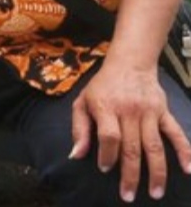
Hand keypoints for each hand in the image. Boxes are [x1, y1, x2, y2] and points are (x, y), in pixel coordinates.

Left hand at [70, 62, 190, 201]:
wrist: (129, 64)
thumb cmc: (102, 87)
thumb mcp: (82, 102)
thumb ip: (79, 129)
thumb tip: (76, 155)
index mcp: (106, 107)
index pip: (110, 137)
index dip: (107, 155)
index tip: (105, 169)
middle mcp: (129, 111)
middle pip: (132, 147)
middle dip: (130, 175)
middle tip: (128, 195)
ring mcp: (149, 112)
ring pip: (154, 147)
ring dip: (156, 172)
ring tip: (156, 193)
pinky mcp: (164, 113)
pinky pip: (176, 134)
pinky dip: (184, 151)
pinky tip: (188, 169)